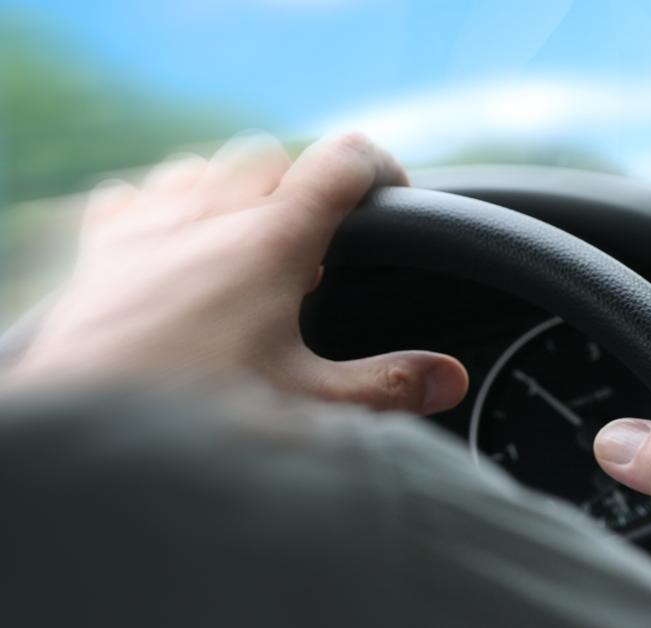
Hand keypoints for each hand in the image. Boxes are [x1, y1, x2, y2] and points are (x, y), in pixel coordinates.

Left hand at [8, 132, 467, 414]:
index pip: (343, 161)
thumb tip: (450, 376)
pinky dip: (164, 204)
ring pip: (203, 166)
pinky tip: (174, 247)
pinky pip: (137, 192)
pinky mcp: (99, 251)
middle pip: (273, 157)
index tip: (395, 198)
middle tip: (322, 248)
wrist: (83, 443)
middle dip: (305, 187)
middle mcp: (209, 216)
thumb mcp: (312, 409)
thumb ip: (390, 386)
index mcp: (272, 241)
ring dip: (236, 190)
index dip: (381, 168)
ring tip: (252, 247)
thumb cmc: (197, 424)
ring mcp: (147, 226)